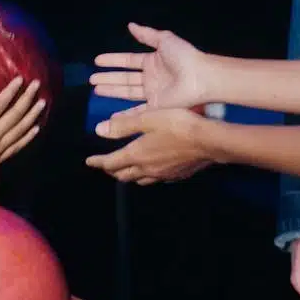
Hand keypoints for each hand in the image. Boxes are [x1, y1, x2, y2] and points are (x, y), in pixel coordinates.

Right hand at [0, 75, 44, 185]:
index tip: (20, 79)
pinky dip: (28, 137)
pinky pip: (17, 146)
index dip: (11, 91)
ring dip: (32, 116)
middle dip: (27, 99)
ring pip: (20, 131)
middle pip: (14, 116)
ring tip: (42, 102)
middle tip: (37, 84)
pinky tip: (37, 128)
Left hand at [86, 106, 212, 184]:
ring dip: (129, 176)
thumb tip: (99, 131)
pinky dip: (148, 176)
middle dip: (112, 171)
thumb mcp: (148, 118)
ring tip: (126, 171)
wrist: (209, 141)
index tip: (89, 161)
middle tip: (106, 166)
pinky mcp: (178, 175)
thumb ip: (123, 125)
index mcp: (137, 155)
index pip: (111, 162)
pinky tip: (153, 171)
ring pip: (140, 180)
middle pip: (124, 175)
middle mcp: (147, 169)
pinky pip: (157, 179)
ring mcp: (163, 174)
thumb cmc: (177, 124)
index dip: (98, 162)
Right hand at [90, 23, 211, 109]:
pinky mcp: (156, 107)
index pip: (128, 61)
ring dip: (111, 91)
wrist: (200, 76)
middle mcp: (150, 77)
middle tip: (91, 79)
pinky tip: (111, 115)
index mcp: (152, 61)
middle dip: (108, 78)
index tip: (97, 61)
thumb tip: (130, 25)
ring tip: (96, 90)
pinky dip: (125, 114)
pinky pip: (137, 111)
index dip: (113, 60)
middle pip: (125, 78)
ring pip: (127, 92)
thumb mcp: (165, 40)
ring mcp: (153, 93)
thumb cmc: (184, 57)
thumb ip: (147, 34)